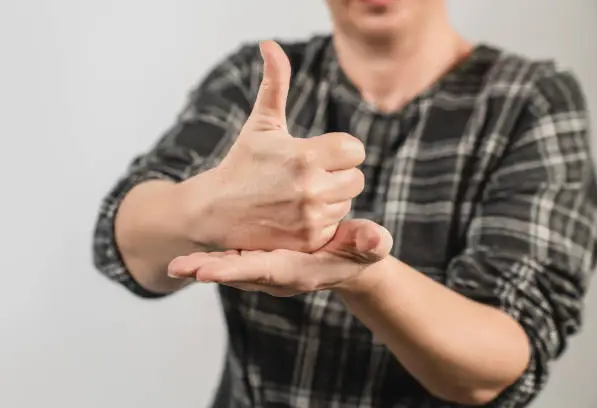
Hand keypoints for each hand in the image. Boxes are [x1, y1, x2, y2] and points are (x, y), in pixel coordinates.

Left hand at [167, 219, 392, 296]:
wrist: (348, 259)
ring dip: (205, 265)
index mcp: (298, 270)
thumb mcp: (366, 246)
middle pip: (240, 271)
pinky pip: (235, 256)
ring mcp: (267, 266)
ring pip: (233, 265)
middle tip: (179, 268)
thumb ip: (370, 242)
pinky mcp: (262, 255)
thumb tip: (377, 238)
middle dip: (210, 270)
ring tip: (177, 265)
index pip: (264, 270)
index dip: (237, 269)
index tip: (207, 272)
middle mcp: (278, 272)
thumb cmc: (356, 253)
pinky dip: (216, 254)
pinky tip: (193, 251)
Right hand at [179, 40, 365, 252]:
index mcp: (305, 155)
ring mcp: (311, 217)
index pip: (355, 150)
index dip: (339, 152)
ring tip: (299, 195)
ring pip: (347, 202)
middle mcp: (311, 188)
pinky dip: (322, 221)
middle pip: (357, 178)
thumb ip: (275, 83)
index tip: (319, 155)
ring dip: (330, 198)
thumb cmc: (242, 163)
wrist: (214, 210)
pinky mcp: (308, 241)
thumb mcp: (261, 123)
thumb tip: (270, 45)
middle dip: (337, 175)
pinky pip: (335, 225)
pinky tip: (297, 215)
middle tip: (308, 176)